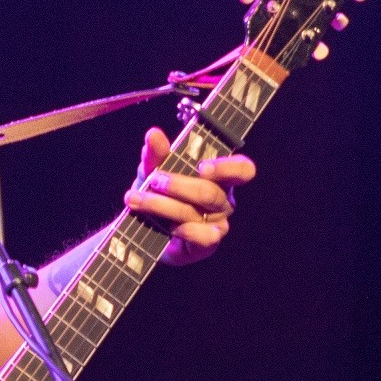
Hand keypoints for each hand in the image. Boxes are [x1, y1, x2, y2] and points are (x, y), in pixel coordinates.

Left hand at [124, 127, 256, 265]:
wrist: (142, 229)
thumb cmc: (158, 195)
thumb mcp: (153, 172)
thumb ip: (156, 155)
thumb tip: (153, 134)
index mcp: (220, 178)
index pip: (242, 170)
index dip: (227, 168)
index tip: (201, 167)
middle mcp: (223, 200)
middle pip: (209, 192)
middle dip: (176, 185)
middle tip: (153, 181)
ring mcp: (217, 224)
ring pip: (195, 212)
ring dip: (162, 205)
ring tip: (137, 199)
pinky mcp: (206, 245)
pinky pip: (204, 237)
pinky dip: (185, 231)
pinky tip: (169, 228)